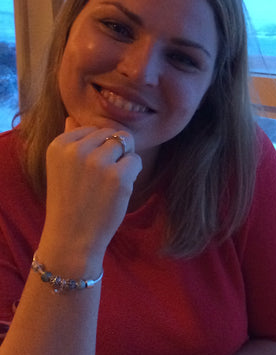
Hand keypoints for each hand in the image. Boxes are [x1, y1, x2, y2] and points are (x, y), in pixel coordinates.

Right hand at [41, 118, 142, 260]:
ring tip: (109, 182)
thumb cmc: (70, 202)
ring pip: (126, 143)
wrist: (72, 237)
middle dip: (114, 152)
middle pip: (112, 134)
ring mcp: (97, 163)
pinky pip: (136, 160)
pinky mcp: (118, 177)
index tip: (87, 172)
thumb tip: (73, 117)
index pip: (94, 129)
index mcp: (60, 144)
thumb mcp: (60, 167)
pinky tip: (118, 190)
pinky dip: (133, 173)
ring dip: (124, 161)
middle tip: (100, 179)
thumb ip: (70, 140)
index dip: (99, 148)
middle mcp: (76, 150)